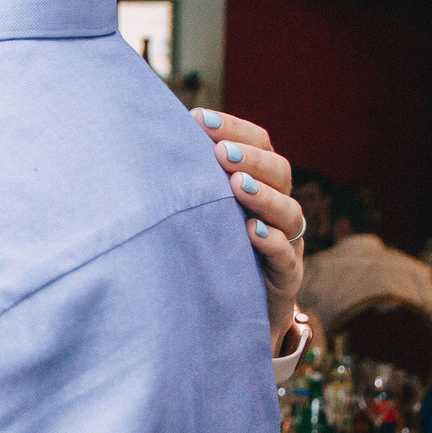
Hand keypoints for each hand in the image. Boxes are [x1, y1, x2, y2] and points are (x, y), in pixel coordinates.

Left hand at [192, 108, 304, 348]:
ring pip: (289, 213)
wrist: (232, 313)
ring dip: (263, 195)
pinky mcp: (285, 278)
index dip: (234, 128)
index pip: (260, 144)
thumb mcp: (200, 214)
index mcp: (260, 184)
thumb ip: (187, 180)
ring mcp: (286, 243)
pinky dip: (272, 242)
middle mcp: (278, 209)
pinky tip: (252, 231)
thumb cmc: (211, 251)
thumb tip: (142, 140)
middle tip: (220, 153)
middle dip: (251, 158)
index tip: (198, 118)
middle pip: (280, 172)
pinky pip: (286, 258)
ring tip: (236, 185)